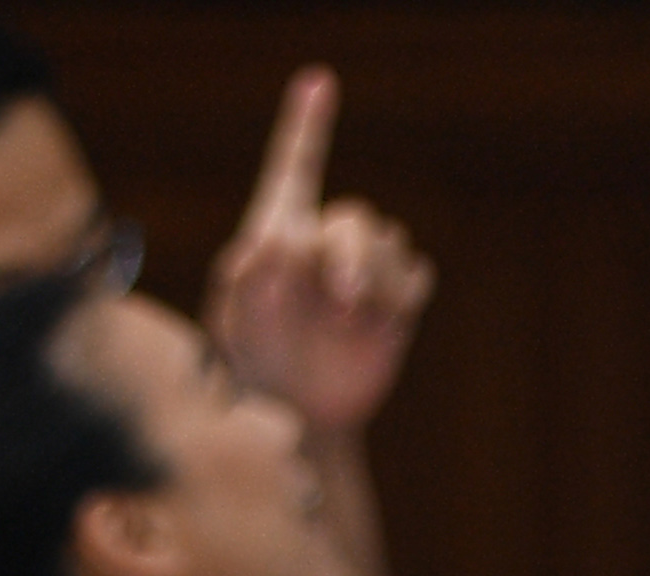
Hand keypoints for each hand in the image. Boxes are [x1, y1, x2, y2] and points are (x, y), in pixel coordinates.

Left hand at [205, 69, 433, 437]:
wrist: (297, 419)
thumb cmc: (254, 370)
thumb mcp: (234, 330)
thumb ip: (244, 285)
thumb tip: (268, 244)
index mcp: (280, 237)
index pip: (295, 172)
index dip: (306, 126)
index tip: (317, 82)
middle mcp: (324, 247)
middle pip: (354, 220)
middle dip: (350, 256)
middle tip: (340, 298)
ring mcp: (363, 274)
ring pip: (389, 244)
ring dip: (372, 282)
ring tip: (347, 323)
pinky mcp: (395, 304)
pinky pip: (415, 277)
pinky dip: (397, 300)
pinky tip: (374, 330)